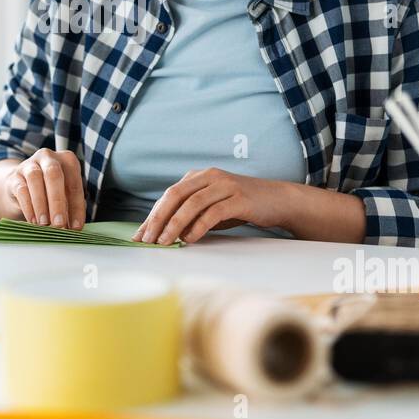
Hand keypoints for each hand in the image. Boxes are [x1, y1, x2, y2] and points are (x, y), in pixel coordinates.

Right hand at [4, 149, 85, 229]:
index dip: (77, 207)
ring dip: (41, 204)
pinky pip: (21, 189)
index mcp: (67, 160)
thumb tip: (74, 226)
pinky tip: (33, 221)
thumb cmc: (50, 191)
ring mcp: (29, 164)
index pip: (74, 184)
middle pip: (54, 174)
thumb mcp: (64, 195)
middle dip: (57, 201)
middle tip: (59, 224)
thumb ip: (70, 208)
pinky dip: (28, 207)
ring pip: (35, 178)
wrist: (22, 184)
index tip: (76, 227)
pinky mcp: (14, 176)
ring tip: (44, 223)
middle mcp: (48, 157)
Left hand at [133, 168, 286, 244]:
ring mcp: (225, 185)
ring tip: (165, 242)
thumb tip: (163, 234)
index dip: (153, 215)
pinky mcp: (240, 198)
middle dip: (158, 219)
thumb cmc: (241, 206)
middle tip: (148, 240)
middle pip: (176, 195)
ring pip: (192, 204)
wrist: (277, 200)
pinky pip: (214, 212)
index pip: (169, 195)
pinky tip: (190, 239)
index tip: (140, 235)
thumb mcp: (212, 207)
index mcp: (200, 176)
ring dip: (175, 224)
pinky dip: (199, 226)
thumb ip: (191, 216)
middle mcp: (210, 176)